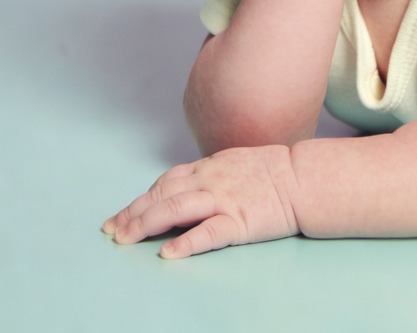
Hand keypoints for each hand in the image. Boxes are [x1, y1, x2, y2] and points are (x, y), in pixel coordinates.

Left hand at [103, 145, 301, 258]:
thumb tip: (188, 187)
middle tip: (111, 231)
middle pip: (163, 194)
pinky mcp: (239, 221)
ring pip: (176, 208)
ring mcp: (223, 199)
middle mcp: (211, 180)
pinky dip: (185, 242)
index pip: (167, 181)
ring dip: (146, 224)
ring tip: (125, 239)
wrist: (305, 178)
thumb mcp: (238, 162)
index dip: (142, 199)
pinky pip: (207, 232)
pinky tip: (168, 253)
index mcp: (211, 166)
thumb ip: (212, 173)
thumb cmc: (276, 172)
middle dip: (133, 213)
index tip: (122, 215)